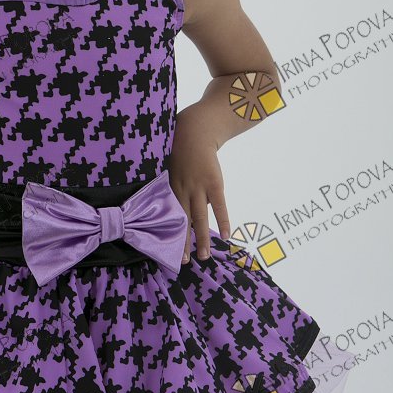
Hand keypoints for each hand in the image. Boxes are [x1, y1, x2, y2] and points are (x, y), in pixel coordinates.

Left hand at [169, 110, 230, 262]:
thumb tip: (165, 204)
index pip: (167, 217)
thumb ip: (167, 186)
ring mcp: (199, 187)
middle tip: (183, 262)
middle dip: (182, 243)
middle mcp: (182, 190)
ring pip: (200, 218)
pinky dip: (223, 220)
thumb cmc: (179, 150)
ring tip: (203, 256)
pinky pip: (220, 206)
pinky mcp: (215, 183)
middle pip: (182, 222)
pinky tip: (226, 235)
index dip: (167, 234)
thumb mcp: (166, 168)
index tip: (166, 250)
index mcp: (169, 187)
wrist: (196, 130)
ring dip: (201, 239)